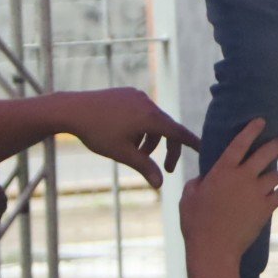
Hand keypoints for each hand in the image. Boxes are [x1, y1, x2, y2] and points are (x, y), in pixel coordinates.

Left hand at [59, 88, 197, 188]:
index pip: (179, 133)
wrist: (72, 109)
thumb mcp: (123, 154)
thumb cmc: (97, 133)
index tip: (205, 150)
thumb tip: (161, 185)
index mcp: (151, 118)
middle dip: (166, 148)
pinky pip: (142, 111)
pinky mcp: (127, 93)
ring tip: (136, 153)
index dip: (193, 143)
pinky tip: (126, 136)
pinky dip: (141, 127)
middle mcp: (148, 104)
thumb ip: (145, 167)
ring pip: (153, 121)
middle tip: (165, 168)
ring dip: (151, 139)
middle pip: (167, 128)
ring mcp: (137, 96)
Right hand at [180, 121, 277, 260]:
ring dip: (273, 176)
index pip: (240, 142)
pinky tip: (274, 196)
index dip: (252, 129)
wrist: (214, 250)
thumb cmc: (196, 223)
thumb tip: (204, 179)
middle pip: (267, 153)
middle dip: (277, 144)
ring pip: (275, 176)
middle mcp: (243, 177)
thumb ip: (198, 182)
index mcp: (223, 170)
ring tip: (271, 179)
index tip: (261, 120)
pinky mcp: (266, 209)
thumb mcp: (188, 197)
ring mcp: (257, 193)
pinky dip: (277, 194)